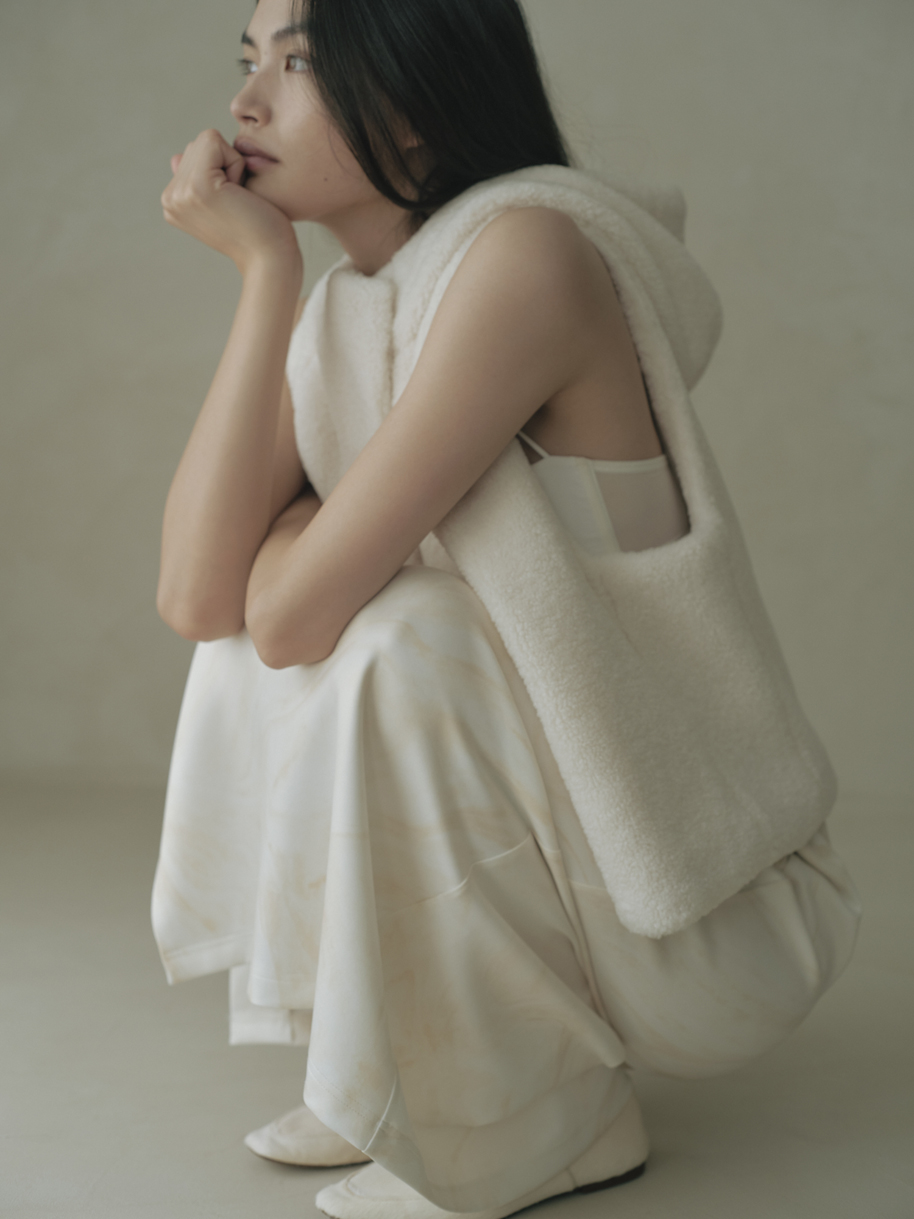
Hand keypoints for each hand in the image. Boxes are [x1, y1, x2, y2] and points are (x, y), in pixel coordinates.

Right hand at [162, 129, 301, 279]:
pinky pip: (214, 142)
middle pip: (197, 143)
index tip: (231, 203)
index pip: (193, 153)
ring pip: (206, 141)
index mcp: (172, 201)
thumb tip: (176, 157)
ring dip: (232, 164)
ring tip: (237, 199)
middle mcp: (169, 198)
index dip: (221, 169)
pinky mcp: (197, 186)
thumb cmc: (256, 230)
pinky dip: (236, 162)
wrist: (269, 258)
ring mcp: (179, 193)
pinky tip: (239, 194)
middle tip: (237, 201)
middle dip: (225, 164)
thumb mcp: (220, 202)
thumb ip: (196, 177)